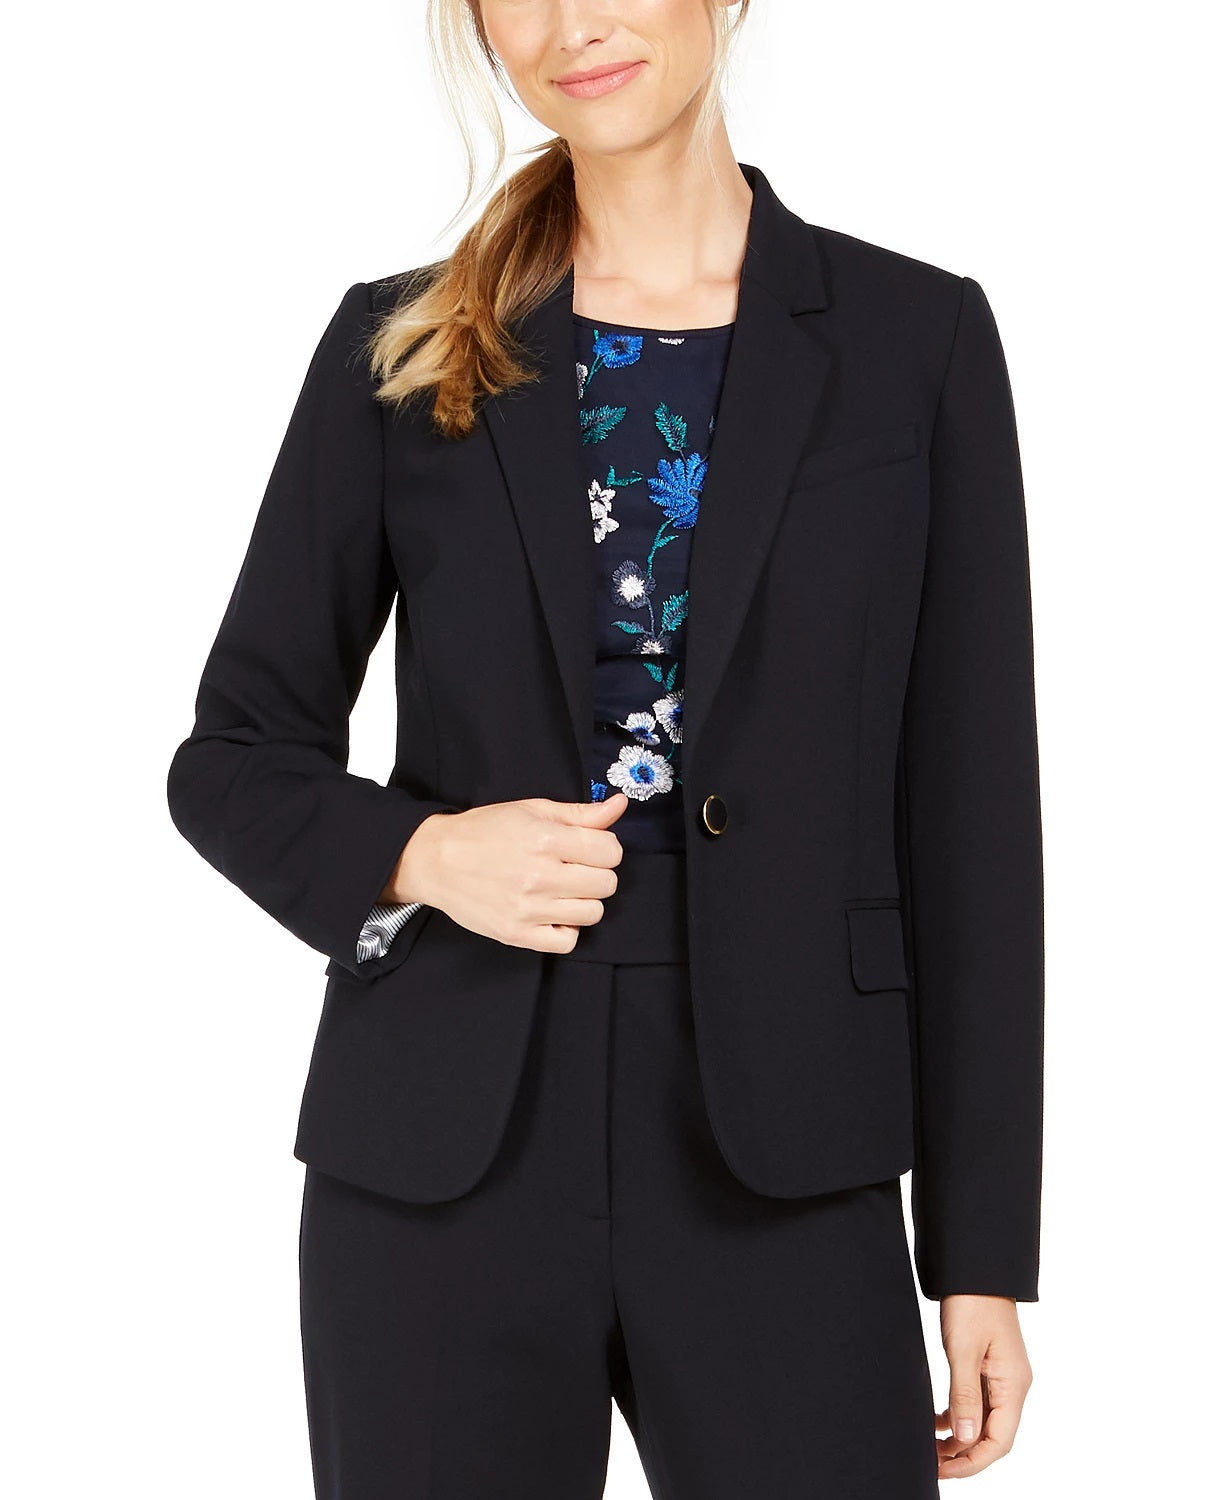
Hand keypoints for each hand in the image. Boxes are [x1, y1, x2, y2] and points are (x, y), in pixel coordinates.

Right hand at [384, 794, 627, 951]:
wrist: (437, 860)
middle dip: (597, 873)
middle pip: (606, 884)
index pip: (610, 851)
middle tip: (575, 868)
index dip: (605, 847)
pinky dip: (566, 929)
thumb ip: (580, 813)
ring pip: (593, 913)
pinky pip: (567, 942)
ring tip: (563, 890)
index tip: (589, 847)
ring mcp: (528, 909)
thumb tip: (620, 806)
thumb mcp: (532, 809)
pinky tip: (553, 913)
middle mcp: (539, 876)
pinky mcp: (516, 934)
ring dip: (584, 901)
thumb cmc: (485, 831)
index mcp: (545, 839)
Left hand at [935, 1294, 1032, 1478]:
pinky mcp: (989, 1367)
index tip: (944, 1471)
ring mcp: (1002, 1377)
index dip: (973, 1462)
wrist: (975, 1269)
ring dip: (960, 1438)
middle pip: (993, 1436)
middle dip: (964, 1455)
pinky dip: (959, 1416)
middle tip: (932, 1463)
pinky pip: (978, 1403)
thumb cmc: (972, 1303)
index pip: (999, 1441)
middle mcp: (1012, 1385)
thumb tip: (965, 1440)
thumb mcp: (963, 1349)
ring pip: (984, 1421)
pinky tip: (938, 1422)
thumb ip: (964, 1395)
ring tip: (931, 1447)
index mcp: (1013, 1385)